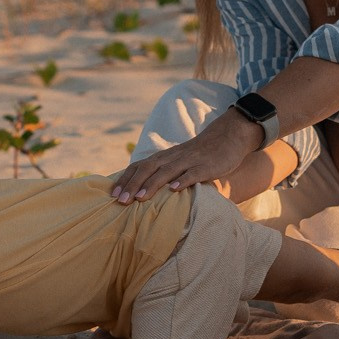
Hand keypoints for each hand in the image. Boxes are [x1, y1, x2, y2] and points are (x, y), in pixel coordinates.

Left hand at [110, 111, 260, 203]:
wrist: (226, 137)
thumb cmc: (199, 155)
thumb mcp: (177, 162)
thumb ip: (162, 173)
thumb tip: (143, 192)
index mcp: (163, 157)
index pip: (139, 167)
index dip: (125, 180)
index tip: (111, 195)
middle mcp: (172, 157)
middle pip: (147, 169)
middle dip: (132, 185)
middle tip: (120, 201)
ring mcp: (189, 161)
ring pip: (166, 172)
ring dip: (152, 184)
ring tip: (139, 198)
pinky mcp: (205, 166)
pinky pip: (192, 173)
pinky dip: (182, 181)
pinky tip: (174, 190)